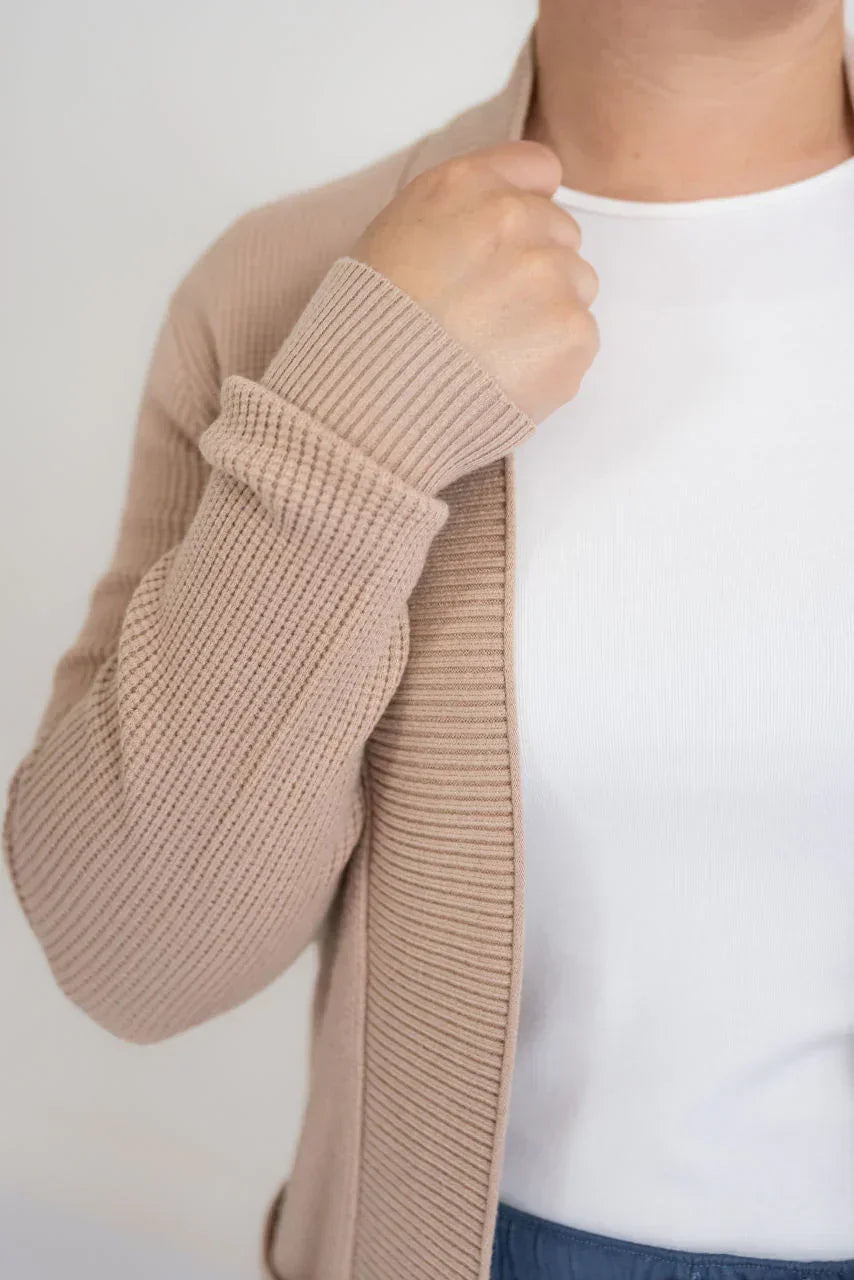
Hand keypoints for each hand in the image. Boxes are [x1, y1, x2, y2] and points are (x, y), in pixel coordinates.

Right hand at [351, 139, 599, 424]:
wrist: (372, 404)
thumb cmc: (369, 326)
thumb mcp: (394, 234)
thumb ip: (460, 209)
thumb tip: (521, 207)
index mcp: (465, 186)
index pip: (537, 169)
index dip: (526, 205)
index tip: (505, 244)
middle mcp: (515, 219)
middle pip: (562, 234)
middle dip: (534, 267)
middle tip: (487, 313)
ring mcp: (550, 277)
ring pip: (577, 286)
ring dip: (547, 314)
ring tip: (494, 350)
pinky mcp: (572, 335)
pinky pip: (580, 339)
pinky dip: (551, 361)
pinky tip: (506, 377)